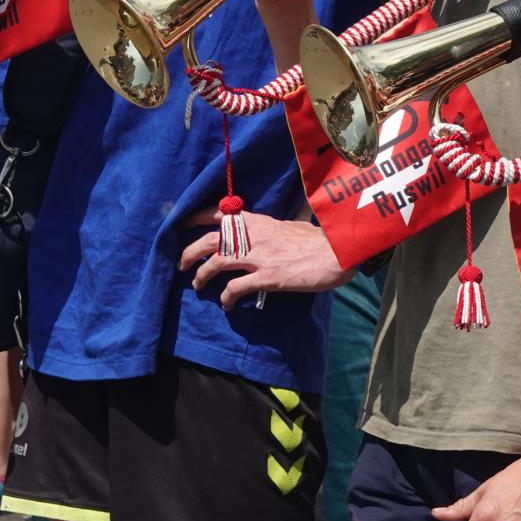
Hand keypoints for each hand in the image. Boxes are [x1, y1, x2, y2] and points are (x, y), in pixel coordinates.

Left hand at [181, 211, 349, 308]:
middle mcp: (253, 236)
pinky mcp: (266, 277)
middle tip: (182, 263)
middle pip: (209, 240)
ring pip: (215, 263)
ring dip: (201, 276)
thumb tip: (273, 231)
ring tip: (197, 285)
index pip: (221, 214)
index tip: (183, 225)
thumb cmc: (320, 240)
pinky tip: (225, 305)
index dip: (197, 219)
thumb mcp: (293, 226)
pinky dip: (225, 298)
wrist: (338, 252)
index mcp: (259, 222)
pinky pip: (234, 288)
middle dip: (190, 252)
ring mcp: (258, 256)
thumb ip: (276, 229)